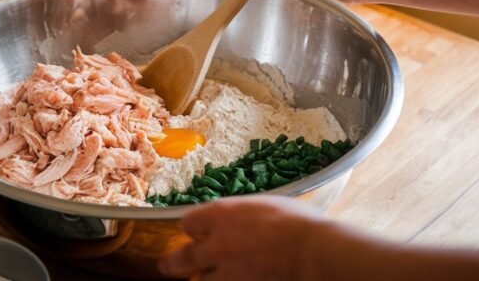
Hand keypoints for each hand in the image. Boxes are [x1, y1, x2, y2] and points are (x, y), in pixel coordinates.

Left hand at [157, 196, 332, 279]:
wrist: (312, 251)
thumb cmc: (297, 222)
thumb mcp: (265, 205)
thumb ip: (244, 214)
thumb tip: (241, 219)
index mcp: (221, 215)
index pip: (189, 222)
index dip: (193, 228)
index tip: (196, 231)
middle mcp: (216, 244)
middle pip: (183, 257)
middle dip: (174, 262)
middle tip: (167, 265)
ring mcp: (226, 272)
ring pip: (201, 280)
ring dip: (204, 277)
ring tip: (204, 277)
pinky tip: (233, 279)